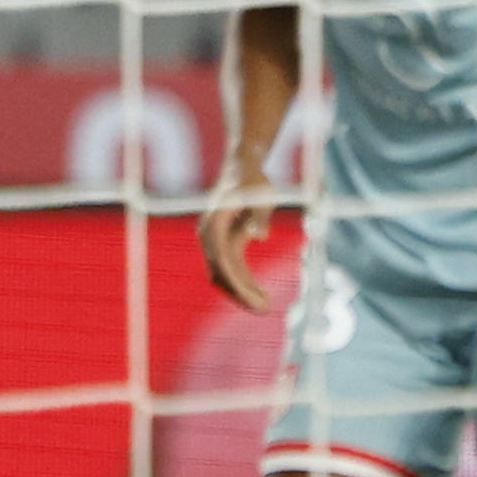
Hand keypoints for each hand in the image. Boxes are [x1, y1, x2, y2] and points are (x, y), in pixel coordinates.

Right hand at [198, 180, 281, 311]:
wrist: (244, 167)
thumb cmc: (253, 180)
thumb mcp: (261, 194)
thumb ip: (259, 215)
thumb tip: (261, 236)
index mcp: (214, 224)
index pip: (221, 260)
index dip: (235, 282)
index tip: (252, 298)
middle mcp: (209, 235)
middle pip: (221, 273)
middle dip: (242, 294)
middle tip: (265, 310)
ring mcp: (216, 241)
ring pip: (225, 275)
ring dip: (244, 292)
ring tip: (267, 307)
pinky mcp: (226, 243)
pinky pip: (234, 269)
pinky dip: (246, 283)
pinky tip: (264, 295)